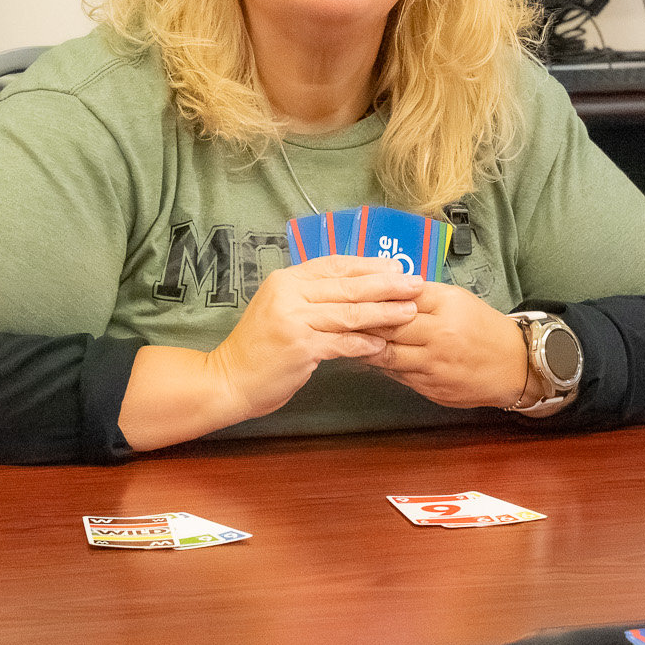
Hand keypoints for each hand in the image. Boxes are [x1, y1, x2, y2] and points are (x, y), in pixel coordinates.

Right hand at [203, 256, 424, 420]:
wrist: (230, 379)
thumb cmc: (259, 348)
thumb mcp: (280, 309)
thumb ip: (310, 297)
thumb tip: (354, 289)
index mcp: (286, 279)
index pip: (334, 264)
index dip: (368, 265)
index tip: (395, 265)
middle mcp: (289, 293)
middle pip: (347, 285)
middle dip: (386, 284)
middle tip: (415, 283)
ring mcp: (294, 320)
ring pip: (349, 312)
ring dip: (383, 312)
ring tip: (409, 311)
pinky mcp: (300, 346)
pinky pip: (341, 342)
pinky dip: (364, 344)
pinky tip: (383, 345)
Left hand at [360, 282, 531, 409]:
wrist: (515, 366)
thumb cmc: (483, 328)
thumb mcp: (458, 300)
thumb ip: (423, 296)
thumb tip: (386, 290)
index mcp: (447, 307)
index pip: (400, 297)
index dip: (373, 296)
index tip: (352, 294)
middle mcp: (440, 335)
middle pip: (389, 326)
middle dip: (362, 321)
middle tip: (339, 316)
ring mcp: (435, 365)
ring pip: (387, 354)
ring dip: (365, 346)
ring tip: (348, 338)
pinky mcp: (431, 388)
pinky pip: (397, 375)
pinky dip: (381, 365)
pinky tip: (369, 357)